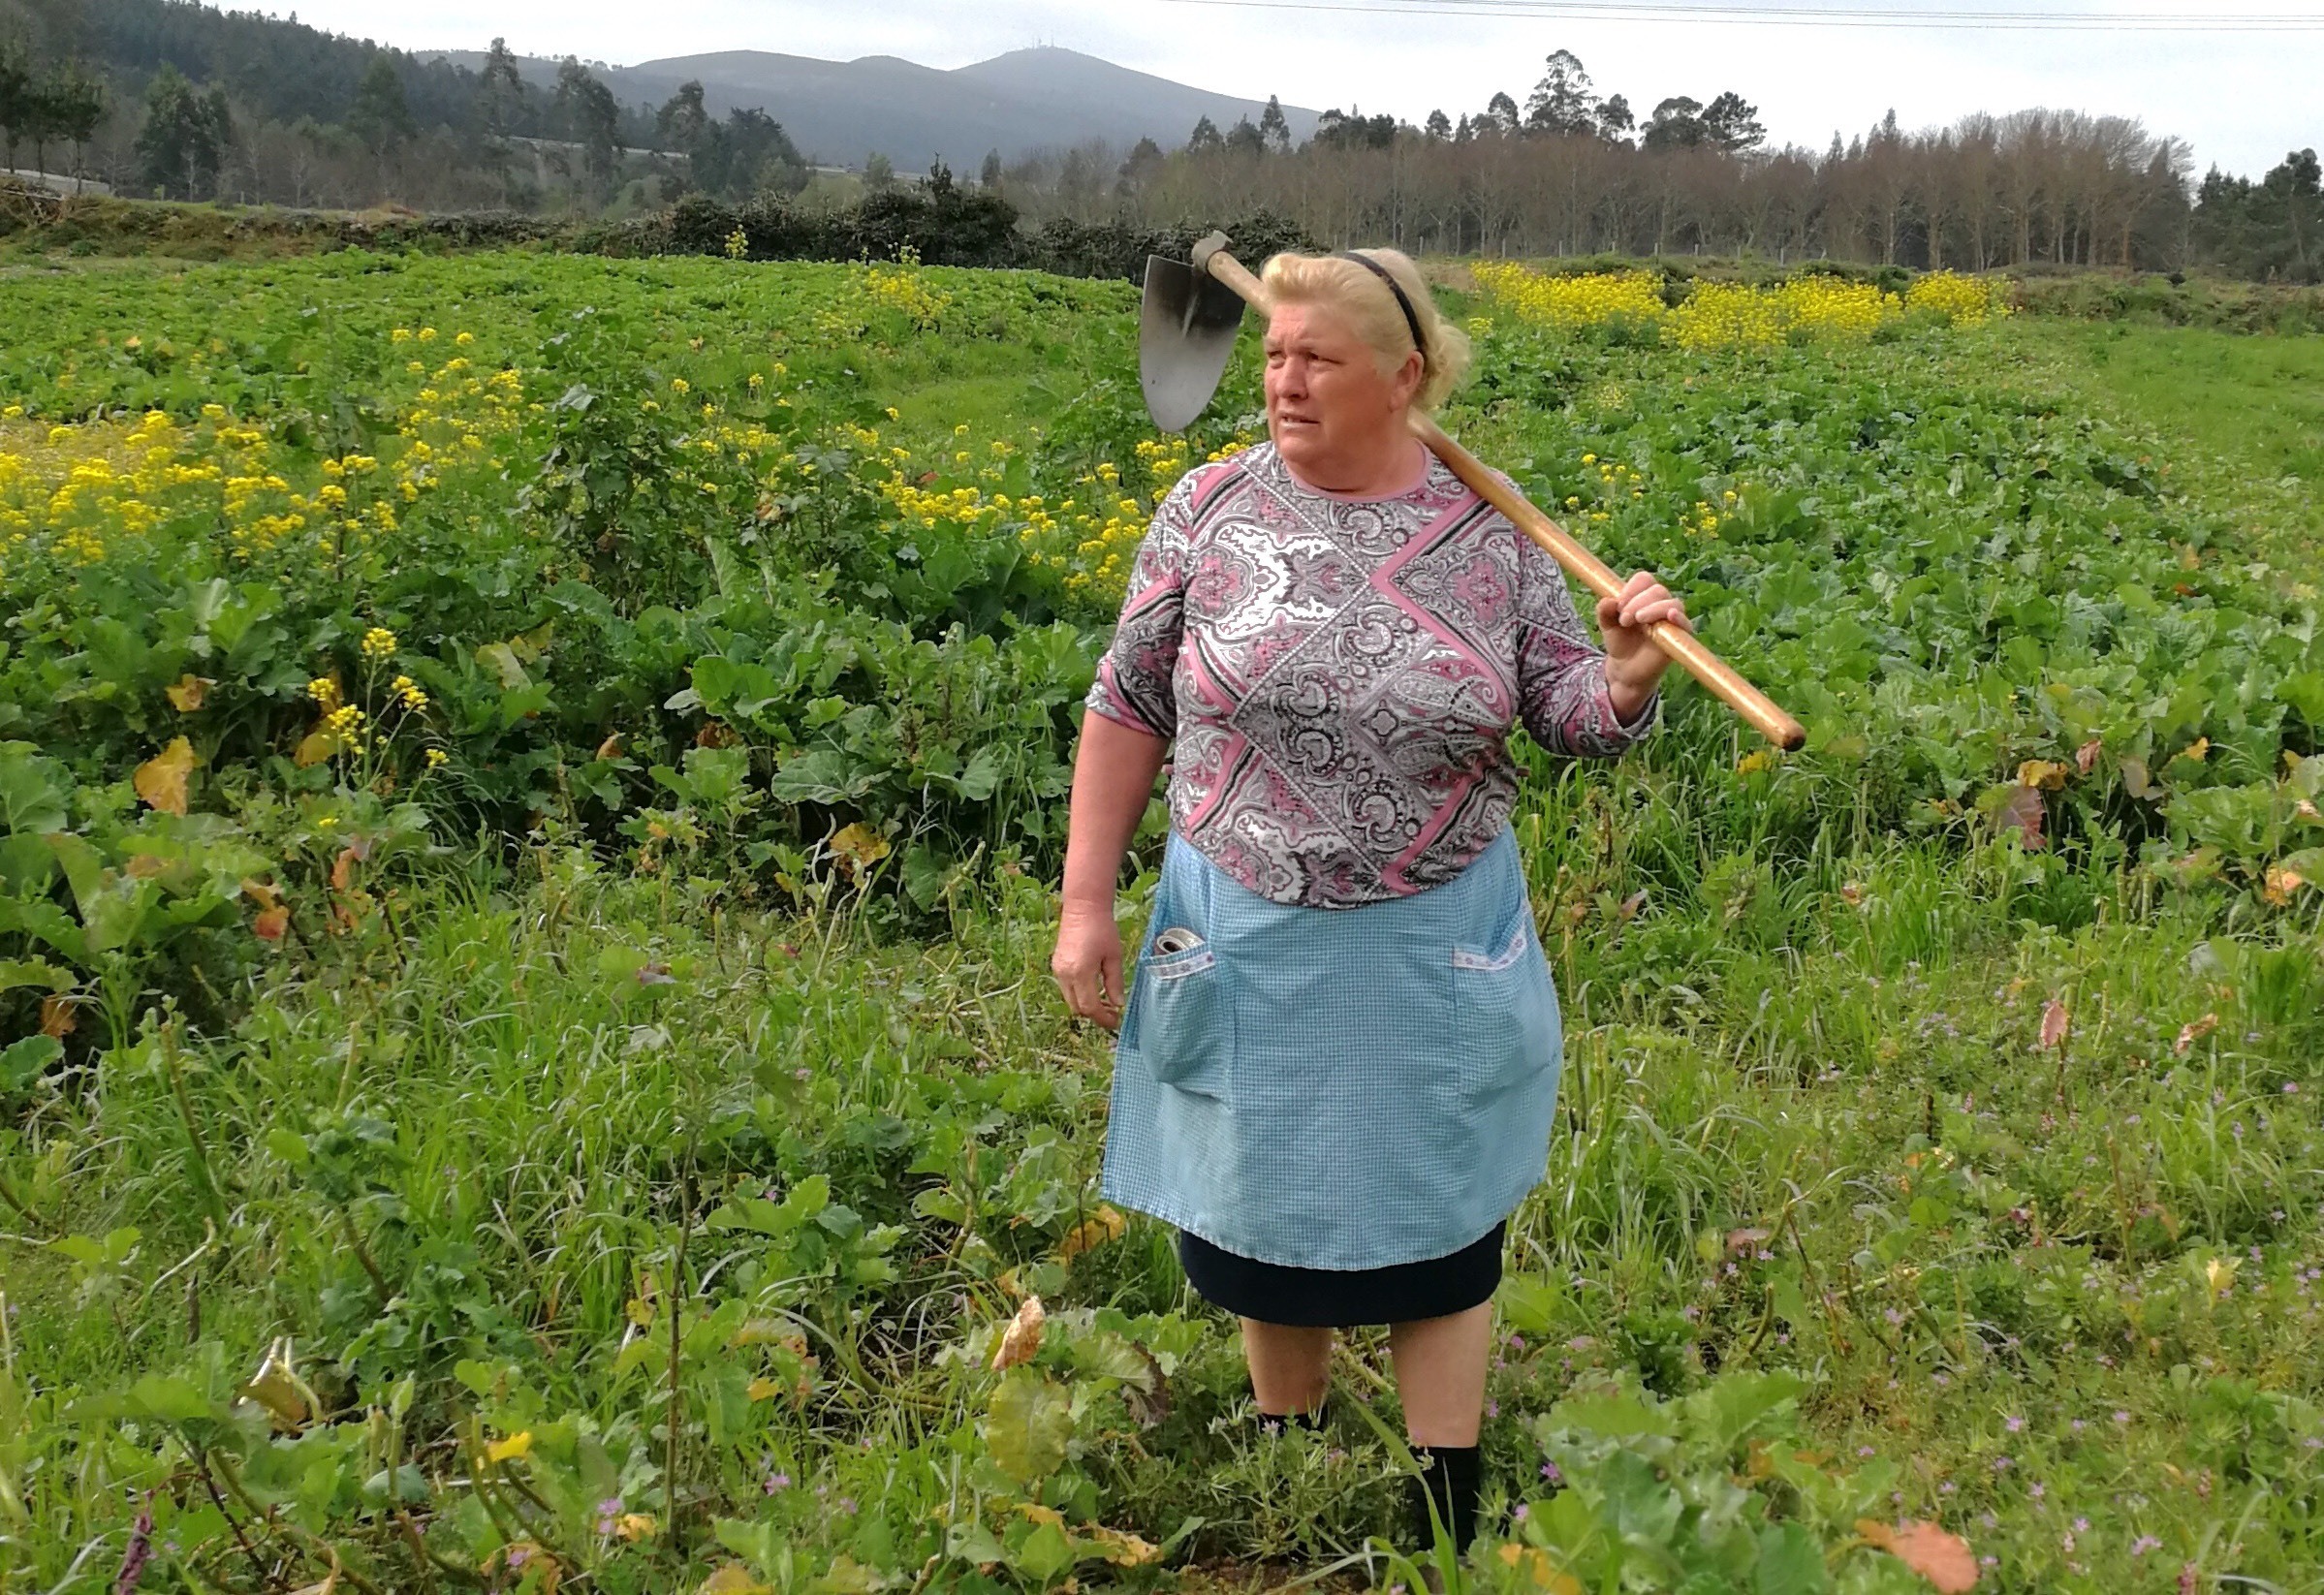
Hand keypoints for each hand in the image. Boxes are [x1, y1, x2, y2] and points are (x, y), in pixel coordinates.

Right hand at [1052, 900, 1126, 1029]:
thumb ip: (1115, 983)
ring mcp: (1058, 970)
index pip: (1089, 1007)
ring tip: (1106, 1001)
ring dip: (1087, 1005)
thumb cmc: (1103, 929)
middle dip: (1095, 1014)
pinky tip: (1094, 988)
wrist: (1083, 908)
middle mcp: (1065, 974)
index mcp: (1080, 972)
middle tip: (1113, 1012)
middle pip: (1077, 1007)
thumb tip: (1119, 1004)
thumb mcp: (1114, 956)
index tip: (1116, 1021)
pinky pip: (1067, 989)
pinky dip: (1080, 994)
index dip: (1103, 1018)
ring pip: (1071, 999)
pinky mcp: (1057, 966)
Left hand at [1598, 569, 1691, 708]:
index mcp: (1643, 595)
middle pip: (1657, 590)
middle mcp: (1660, 603)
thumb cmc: (1620, 642)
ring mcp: (1671, 618)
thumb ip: (1604, 611)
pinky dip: (1679, 617)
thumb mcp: (1607, 625)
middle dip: (1638, 602)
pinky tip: (1670, 616)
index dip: (1631, 588)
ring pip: (1671, 603)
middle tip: (1624, 619)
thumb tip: (1609, 600)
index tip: (1618, 604)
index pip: (1644, 580)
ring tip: (1637, 620)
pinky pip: (1685, 622)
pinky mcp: (1679, 635)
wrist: (1626, 668)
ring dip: (1653, 609)